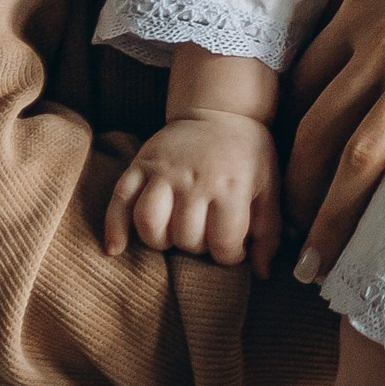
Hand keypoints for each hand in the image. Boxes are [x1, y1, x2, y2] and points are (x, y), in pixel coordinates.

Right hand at [105, 112, 282, 275]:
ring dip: (160, 240)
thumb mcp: (270, 187)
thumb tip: (262, 273)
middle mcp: (195, 180)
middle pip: (185, 238)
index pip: (223, 244)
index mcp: (231, 186)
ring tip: (173, 235)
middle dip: (197, 247)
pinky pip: (119, 200)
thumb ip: (269, 231)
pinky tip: (116, 248)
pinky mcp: (140, 165)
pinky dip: (114, 227)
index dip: (230, 256)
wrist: (221, 112)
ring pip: (150, 224)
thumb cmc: (248, 155)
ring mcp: (164, 172)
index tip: (232, 248)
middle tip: (205, 235)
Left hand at [284, 0, 384, 278]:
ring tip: (324, 269)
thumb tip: (343, 4)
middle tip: (289, 248)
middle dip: (295, 199)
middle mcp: (382, 45)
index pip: (300, 92)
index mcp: (358, 14)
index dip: (284, 144)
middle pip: (318, 135)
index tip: (282, 184)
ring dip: (339, 217)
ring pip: (367, 153)